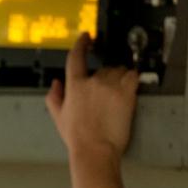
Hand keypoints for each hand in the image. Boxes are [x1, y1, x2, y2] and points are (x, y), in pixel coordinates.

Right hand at [45, 33, 139, 161]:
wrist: (95, 150)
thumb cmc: (78, 138)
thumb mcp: (59, 117)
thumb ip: (54, 97)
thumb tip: (56, 84)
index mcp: (74, 85)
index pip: (76, 56)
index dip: (82, 44)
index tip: (86, 37)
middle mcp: (92, 81)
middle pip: (103, 68)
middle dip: (106, 77)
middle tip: (107, 94)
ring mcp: (111, 86)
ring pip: (119, 71)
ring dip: (120, 78)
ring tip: (118, 96)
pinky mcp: (126, 93)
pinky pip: (133, 76)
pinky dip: (133, 80)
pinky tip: (130, 89)